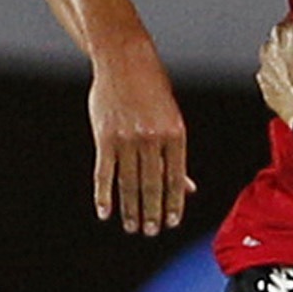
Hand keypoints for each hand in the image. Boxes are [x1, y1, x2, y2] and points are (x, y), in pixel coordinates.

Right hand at [88, 35, 193, 233]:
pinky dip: (104, 194)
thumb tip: (188, 189)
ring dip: (131, 208)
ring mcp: (127, 138)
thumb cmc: (152, 91)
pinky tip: (105, 211)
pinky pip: (104, 171)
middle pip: (153, 185)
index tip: (172, 222)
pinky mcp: (105, 136)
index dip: (174, 204)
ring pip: (129, 182)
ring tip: (133, 227)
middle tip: (151, 232)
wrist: (125, 60)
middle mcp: (152, 139)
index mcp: (176, 136)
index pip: (176, 179)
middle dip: (153, 212)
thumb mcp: (172, 120)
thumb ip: (176, 157)